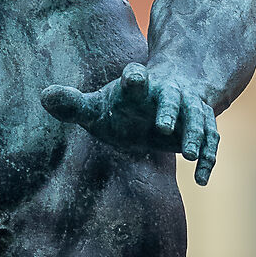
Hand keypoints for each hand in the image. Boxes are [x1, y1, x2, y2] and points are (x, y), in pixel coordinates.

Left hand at [42, 61, 219, 184]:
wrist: (159, 101)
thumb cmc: (121, 106)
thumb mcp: (96, 107)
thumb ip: (73, 104)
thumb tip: (44, 96)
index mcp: (138, 84)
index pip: (136, 76)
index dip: (134, 77)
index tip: (133, 79)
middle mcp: (167, 92)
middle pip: (172, 97)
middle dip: (169, 111)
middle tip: (163, 130)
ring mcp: (188, 109)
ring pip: (198, 118)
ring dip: (196, 135)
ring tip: (190, 157)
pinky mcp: (201, 127)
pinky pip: (211, 140)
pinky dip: (209, 158)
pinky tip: (201, 180)